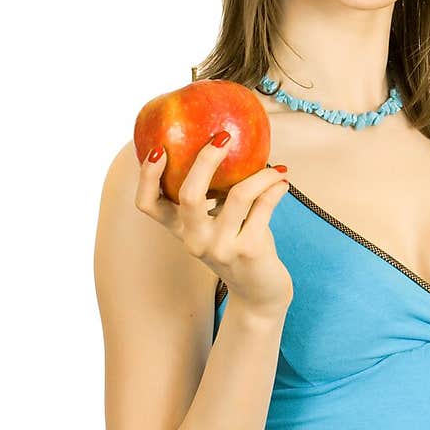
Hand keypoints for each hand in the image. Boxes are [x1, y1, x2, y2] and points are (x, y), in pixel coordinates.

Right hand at [135, 138, 293, 318]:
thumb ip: (215, 194)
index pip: (148, 204)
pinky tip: (283, 181)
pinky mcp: (249, 252)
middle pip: (188, 194)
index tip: (158, 149)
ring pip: (238, 196)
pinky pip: (264, 207)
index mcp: (181, 230)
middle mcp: (195, 240)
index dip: (147, 176)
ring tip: (275, 167)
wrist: (259, 292)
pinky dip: (275, 188)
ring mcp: (221, 248)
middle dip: (206, 159)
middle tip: (224, 136)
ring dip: (261, 174)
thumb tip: (226, 142)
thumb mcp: (218, 223)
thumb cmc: (239, 247)